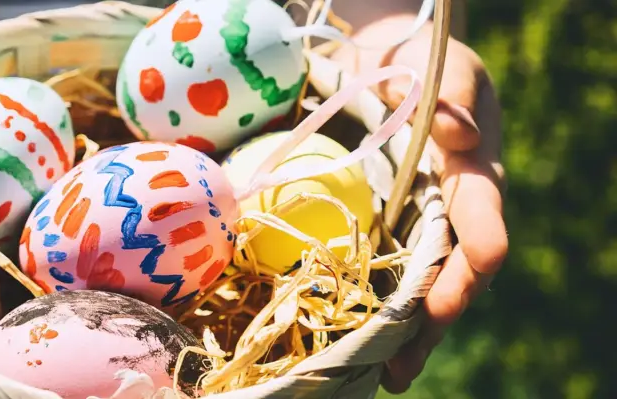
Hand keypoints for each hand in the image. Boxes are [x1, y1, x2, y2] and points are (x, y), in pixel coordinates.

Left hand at [331, 17, 508, 392]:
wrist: (392, 65)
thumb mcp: (440, 68)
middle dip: (431, 325)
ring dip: (403, 333)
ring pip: (420, 286)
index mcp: (474, 177)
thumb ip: (448, 98)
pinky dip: (371, 305)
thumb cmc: (423, 63)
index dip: (467, 270)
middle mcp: (452, 211)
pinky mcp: (388, 225)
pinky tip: (347, 339)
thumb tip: (458, 135)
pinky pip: (384, 269)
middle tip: (400, 366)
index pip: (483, 229)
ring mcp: (421, 223)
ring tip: (381, 375)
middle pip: (452, 278)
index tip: (443, 304)